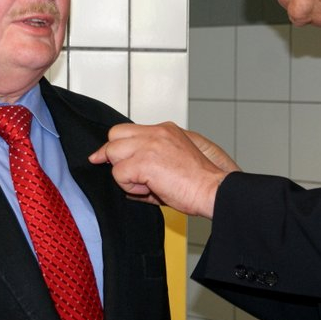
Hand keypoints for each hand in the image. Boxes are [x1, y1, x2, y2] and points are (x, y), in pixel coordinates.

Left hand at [89, 122, 239, 218]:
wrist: (214, 190)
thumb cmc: (200, 181)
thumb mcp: (175, 159)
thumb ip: (151, 158)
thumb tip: (127, 174)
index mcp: (165, 130)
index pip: (128, 130)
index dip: (116, 145)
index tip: (106, 156)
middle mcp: (156, 132)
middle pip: (114, 135)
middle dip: (110, 154)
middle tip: (117, 172)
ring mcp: (149, 145)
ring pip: (113, 154)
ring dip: (124, 174)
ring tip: (145, 184)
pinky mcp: (144, 161)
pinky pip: (118, 174)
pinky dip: (129, 187)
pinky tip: (148, 189)